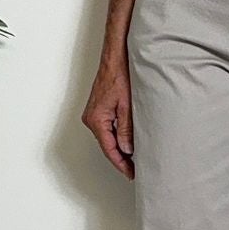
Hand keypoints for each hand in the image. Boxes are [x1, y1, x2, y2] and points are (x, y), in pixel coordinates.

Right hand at [82, 54, 134, 176]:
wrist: (116, 56)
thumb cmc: (121, 74)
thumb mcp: (128, 105)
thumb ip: (127, 129)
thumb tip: (127, 149)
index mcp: (97, 119)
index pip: (109, 149)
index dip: (122, 164)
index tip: (132, 173)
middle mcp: (91, 118)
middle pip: (107, 146)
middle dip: (121, 159)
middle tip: (136, 169)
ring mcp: (94, 113)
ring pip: (107, 138)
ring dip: (120, 148)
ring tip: (134, 159)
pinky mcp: (98, 108)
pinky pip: (107, 129)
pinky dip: (117, 137)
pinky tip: (127, 141)